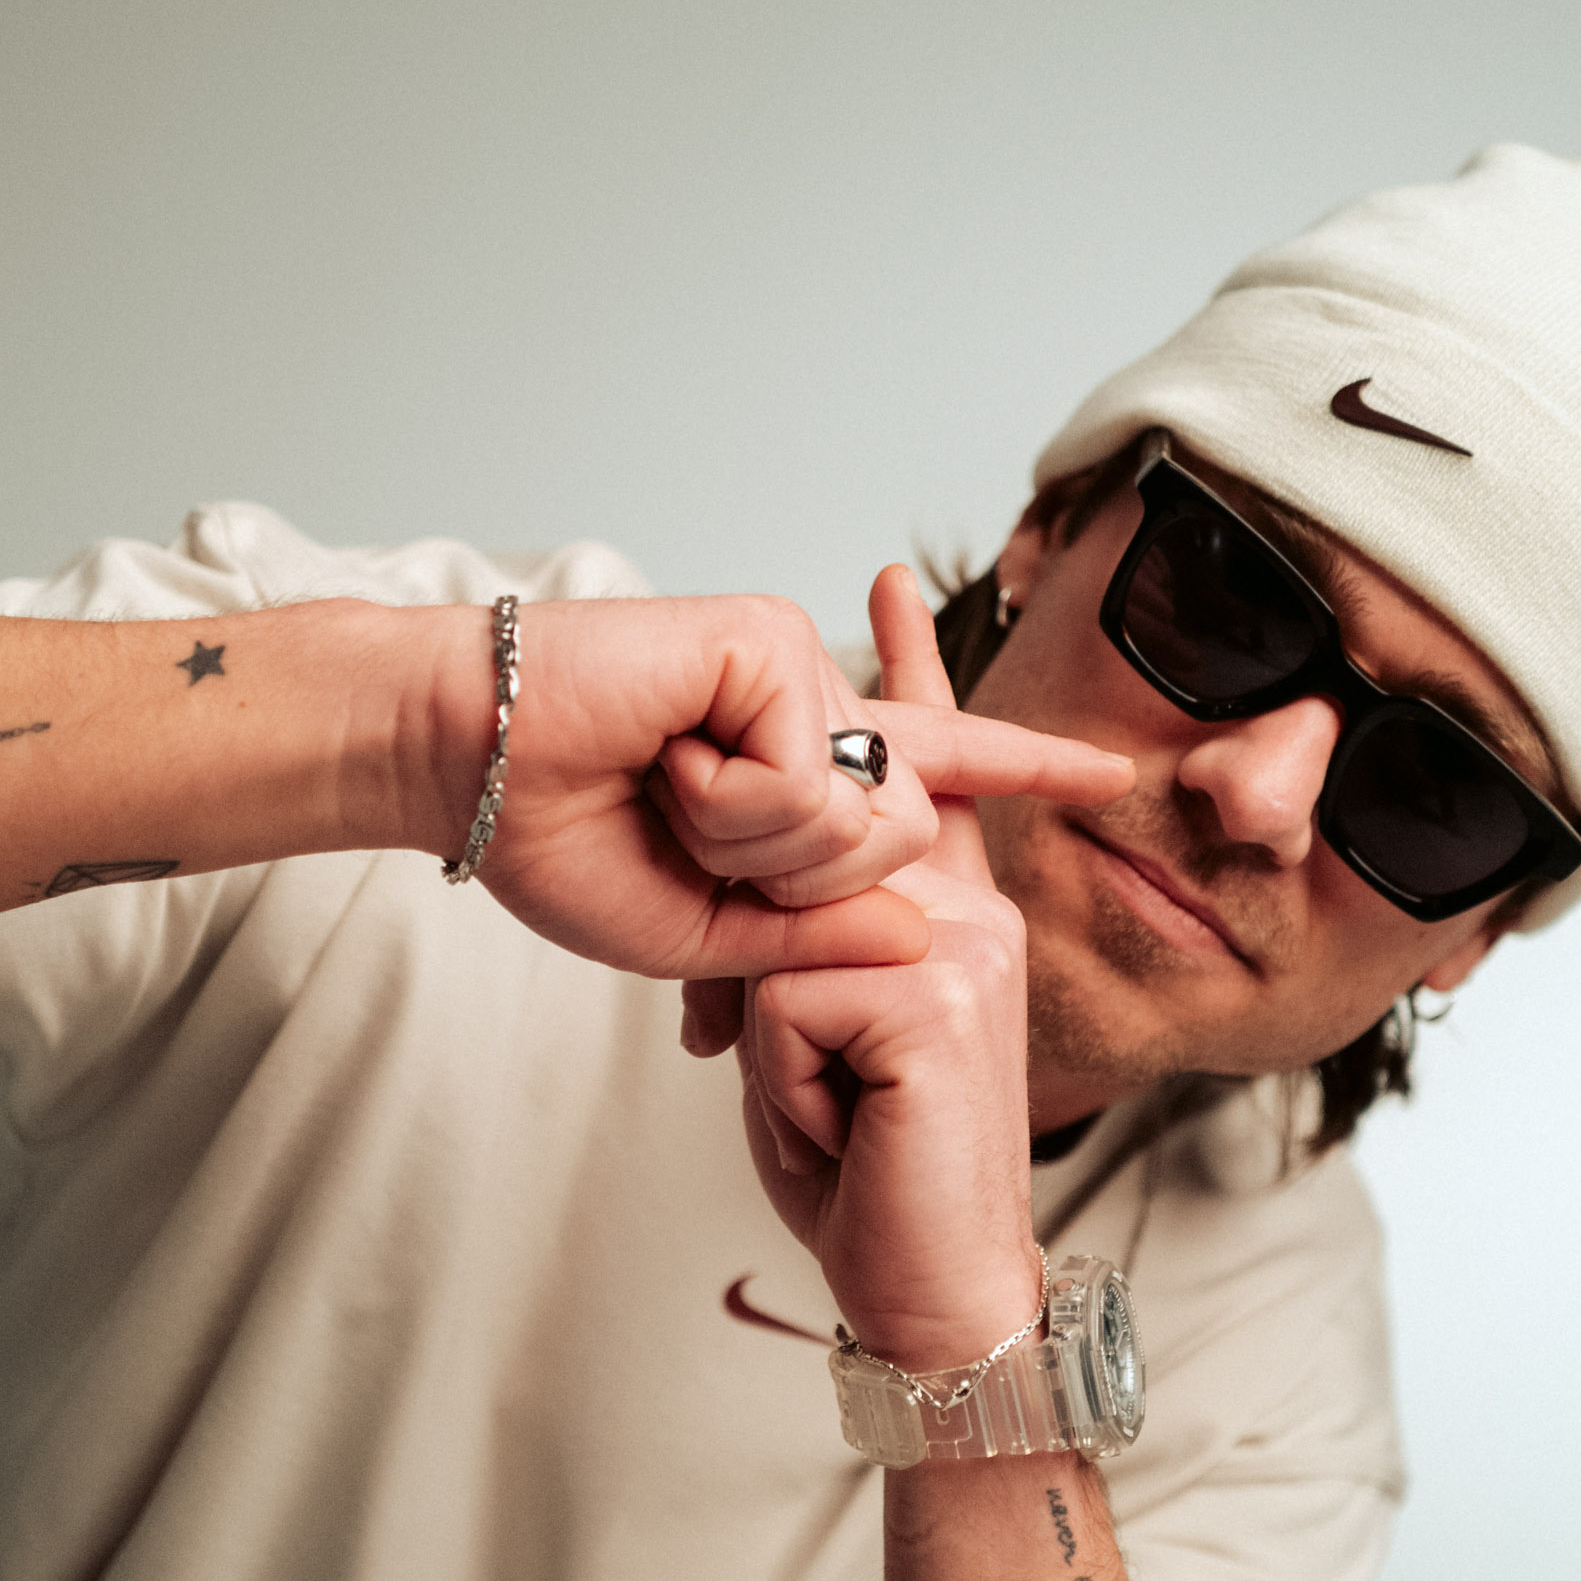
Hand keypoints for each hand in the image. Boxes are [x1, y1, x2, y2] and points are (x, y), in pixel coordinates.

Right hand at [468, 588, 1123, 989]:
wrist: (470, 767)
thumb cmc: (561, 838)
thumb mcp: (704, 934)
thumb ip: (816, 941)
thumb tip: (929, 935)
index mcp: (802, 769)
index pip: (942, 772)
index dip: (1029, 771)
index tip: (1110, 773)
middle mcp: (816, 709)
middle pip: (902, 844)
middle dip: (797, 887)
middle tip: (690, 841)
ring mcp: (801, 668)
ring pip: (861, 823)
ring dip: (750, 847)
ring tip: (667, 792)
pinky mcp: (775, 639)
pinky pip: (805, 782)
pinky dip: (728, 803)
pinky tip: (666, 758)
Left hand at [707, 567, 1051, 1370]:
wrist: (930, 1291)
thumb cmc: (873, 1182)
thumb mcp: (822, 1048)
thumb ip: (812, 958)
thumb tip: (772, 916)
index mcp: (955, 920)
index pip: (926, 781)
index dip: (913, 675)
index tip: (887, 581)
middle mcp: (973, 916)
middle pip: (803, 872)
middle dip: (764, 995)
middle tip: (840, 1111)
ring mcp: (965, 947)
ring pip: (780, 938)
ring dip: (776, 1053)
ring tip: (841, 1126)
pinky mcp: (935, 994)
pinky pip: (784, 997)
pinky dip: (786, 1082)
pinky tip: (849, 1131)